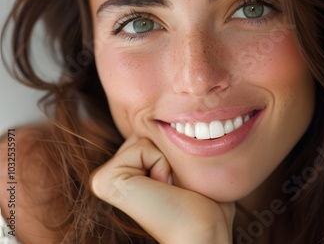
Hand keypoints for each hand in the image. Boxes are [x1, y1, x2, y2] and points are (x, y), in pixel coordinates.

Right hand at [90, 136, 234, 242]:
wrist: (203, 232)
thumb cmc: (205, 202)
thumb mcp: (189, 163)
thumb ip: (175, 141)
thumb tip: (180, 107)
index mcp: (127, 171)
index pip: (151, 130)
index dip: (174, 148)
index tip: (178, 180)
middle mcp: (110, 175)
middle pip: (146, 128)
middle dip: (169, 149)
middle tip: (175, 184)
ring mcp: (104, 178)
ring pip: (144, 134)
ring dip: (168, 157)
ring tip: (170, 187)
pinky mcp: (104, 181)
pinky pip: (141, 146)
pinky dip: (161, 162)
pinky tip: (162, 188)